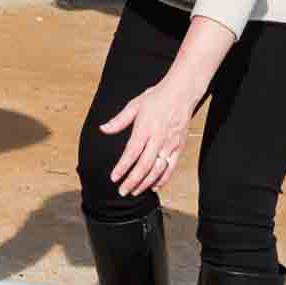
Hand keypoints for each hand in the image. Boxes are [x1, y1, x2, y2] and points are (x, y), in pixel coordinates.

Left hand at [102, 79, 200, 196]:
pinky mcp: (179, 147)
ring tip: (135, 192)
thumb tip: (103, 129)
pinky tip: (154, 187)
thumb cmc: (157, 97)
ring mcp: (170, 144)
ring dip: (145, 183)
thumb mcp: (134, 105)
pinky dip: (163, 179)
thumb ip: (119, 120)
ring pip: (158, 169)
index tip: (113, 178)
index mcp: (145, 128)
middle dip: (132, 181)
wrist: (182, 92)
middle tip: (122, 191)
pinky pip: (171, 167)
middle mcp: (158, 138)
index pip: (131, 153)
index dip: (122, 167)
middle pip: (144, 165)